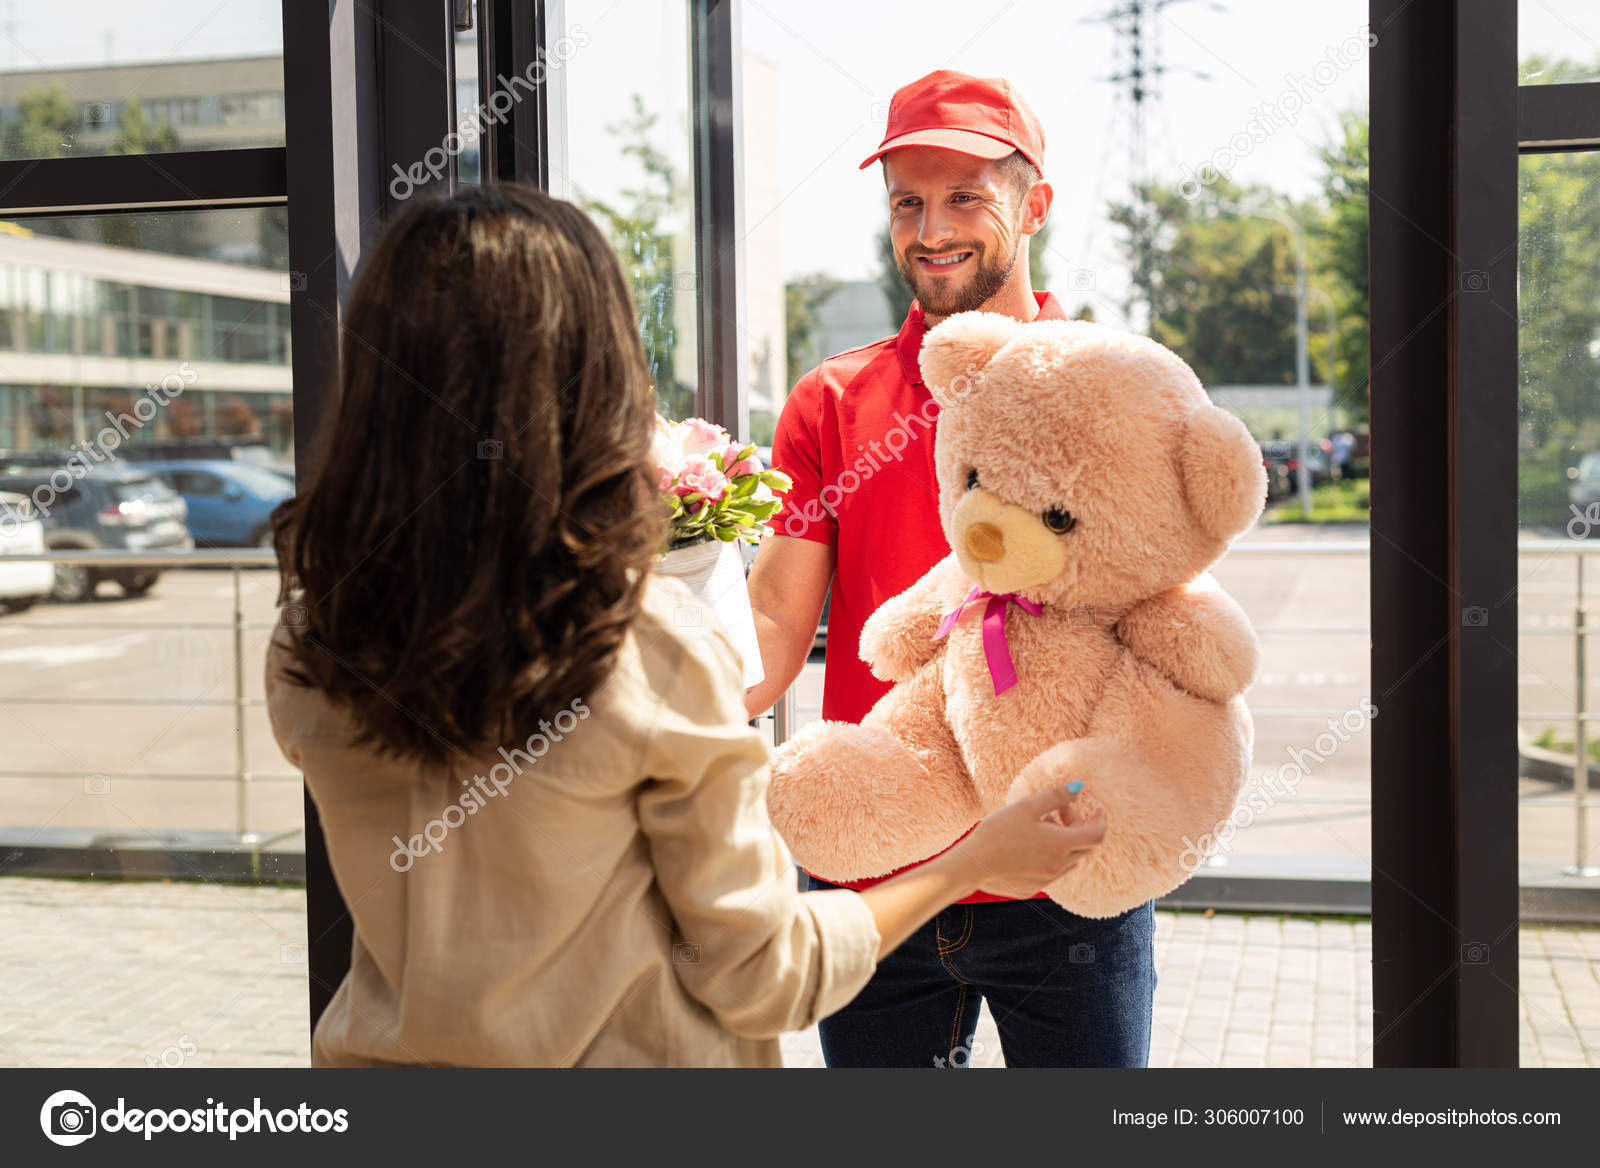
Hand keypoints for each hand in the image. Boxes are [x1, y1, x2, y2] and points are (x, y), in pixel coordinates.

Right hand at [946, 785, 1106, 899]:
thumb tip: (1079, 787)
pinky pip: (1052, 871)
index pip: (1096, 835)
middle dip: (1079, 826)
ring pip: (1069, 860)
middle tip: (1061, 811)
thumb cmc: (998, 831)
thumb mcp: (1027, 807)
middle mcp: (1059, 866)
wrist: (972, 865)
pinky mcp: (1032, 889)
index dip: (1100, 820)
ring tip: (1043, 825)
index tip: (1098, 809)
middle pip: (1084, 847)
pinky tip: (1031, 844)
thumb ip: (1056, 796)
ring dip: (1065, 841)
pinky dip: (1052, 856)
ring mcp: (1046, 880)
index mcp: (1061, 845)